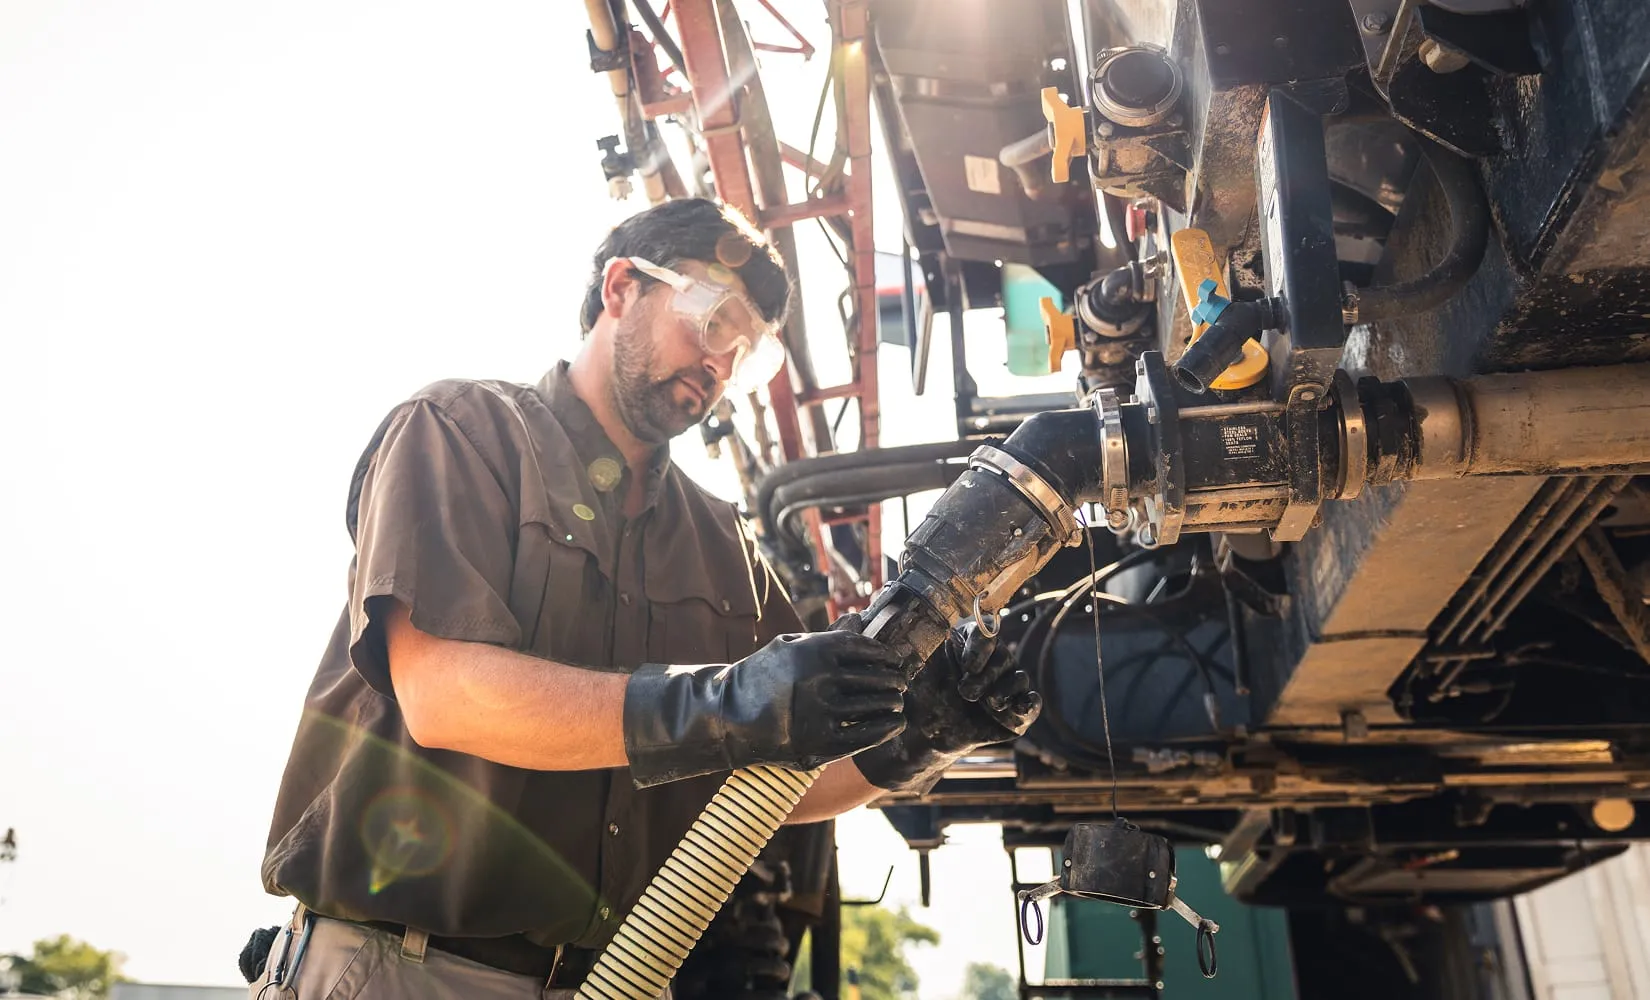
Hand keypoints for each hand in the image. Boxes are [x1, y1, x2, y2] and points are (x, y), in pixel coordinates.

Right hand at [623, 630, 907, 786]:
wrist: (727, 717)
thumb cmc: (760, 676)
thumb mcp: (789, 646)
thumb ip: (827, 637)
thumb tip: (860, 620)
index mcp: (816, 650)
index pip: (866, 649)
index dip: (886, 656)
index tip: (894, 661)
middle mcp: (822, 680)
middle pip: (877, 678)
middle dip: (894, 680)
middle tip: (900, 683)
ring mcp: (823, 713)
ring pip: (876, 706)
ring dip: (892, 703)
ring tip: (896, 702)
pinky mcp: (822, 744)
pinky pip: (868, 735)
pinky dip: (887, 728)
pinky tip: (894, 723)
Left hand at [851, 617, 1041, 791]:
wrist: (916, 733)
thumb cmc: (908, 693)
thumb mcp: (898, 661)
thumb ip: (885, 634)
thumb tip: (867, 603)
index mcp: (965, 643)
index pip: (987, 630)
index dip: (981, 645)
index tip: (964, 663)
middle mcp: (987, 662)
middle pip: (1005, 655)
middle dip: (988, 673)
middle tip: (965, 691)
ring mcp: (1001, 687)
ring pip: (1018, 677)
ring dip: (1002, 689)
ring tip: (982, 703)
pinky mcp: (1010, 714)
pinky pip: (1031, 705)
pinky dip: (1026, 706)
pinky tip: (1010, 710)